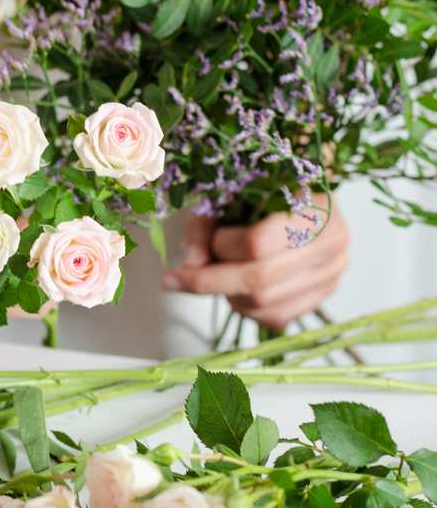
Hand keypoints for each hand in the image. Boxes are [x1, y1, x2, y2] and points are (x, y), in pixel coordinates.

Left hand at [161, 197, 348, 329]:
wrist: (305, 196)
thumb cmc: (265, 189)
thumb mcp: (229, 195)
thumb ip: (205, 227)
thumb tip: (191, 264)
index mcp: (312, 205)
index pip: (258, 243)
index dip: (221, 247)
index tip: (203, 245)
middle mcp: (331, 242)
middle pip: (260, 279)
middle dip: (209, 281)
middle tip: (175, 279)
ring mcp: (332, 272)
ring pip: (265, 303)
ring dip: (228, 294)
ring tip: (215, 275)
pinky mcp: (324, 294)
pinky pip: (276, 317)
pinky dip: (246, 309)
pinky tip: (235, 290)